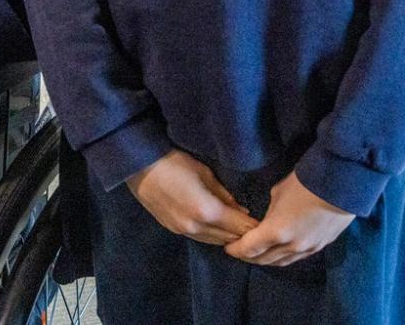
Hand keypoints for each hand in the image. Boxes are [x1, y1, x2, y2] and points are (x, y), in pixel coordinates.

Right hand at [126, 150, 258, 246]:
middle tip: (257, 227)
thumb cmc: (173, 162)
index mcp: (207, 211)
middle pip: (229, 238)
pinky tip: (219, 227)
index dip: (254, 226)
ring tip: (240, 229)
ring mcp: (184, 232)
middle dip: (244, 233)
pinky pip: (201, 239)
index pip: (239, 226)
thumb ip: (223, 194)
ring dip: (228, 236)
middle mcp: (196, 227)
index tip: (267, 223)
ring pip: (215, 242)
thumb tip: (239, 208)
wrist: (137, 167)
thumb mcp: (204, 173)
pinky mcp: (174, 230)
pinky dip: (213, 235)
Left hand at [224, 171, 351, 266]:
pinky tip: (279, 252)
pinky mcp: (320, 247)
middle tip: (239, 251)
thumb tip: (268, 218)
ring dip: (266, 260)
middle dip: (249, 257)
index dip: (236, 250)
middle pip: (264, 259)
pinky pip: (297, 258)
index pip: (249, 248)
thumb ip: (269, 211)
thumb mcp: (278, 193)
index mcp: (276, 231)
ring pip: (281, 262)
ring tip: (257, 254)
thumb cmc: (305, 183)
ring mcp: (307, 249)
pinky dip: (283, 257)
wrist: (341, 185)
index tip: (227, 248)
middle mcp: (291, 246)